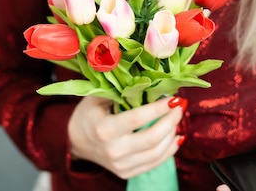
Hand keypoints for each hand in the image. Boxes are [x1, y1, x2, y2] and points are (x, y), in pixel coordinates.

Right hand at [68, 95, 185, 178]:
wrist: (76, 142)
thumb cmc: (87, 115)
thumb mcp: (96, 97)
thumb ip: (119, 90)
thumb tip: (147, 81)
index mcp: (104, 129)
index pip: (138, 118)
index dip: (158, 108)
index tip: (173, 98)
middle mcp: (113, 150)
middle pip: (151, 138)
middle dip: (170, 120)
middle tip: (179, 106)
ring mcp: (120, 165)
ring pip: (157, 153)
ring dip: (172, 134)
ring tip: (176, 118)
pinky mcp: (126, 173)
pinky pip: (154, 163)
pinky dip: (169, 150)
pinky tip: (174, 136)